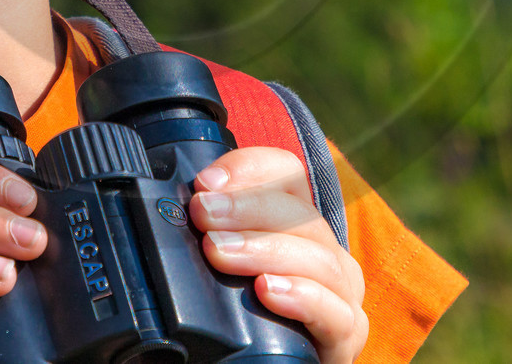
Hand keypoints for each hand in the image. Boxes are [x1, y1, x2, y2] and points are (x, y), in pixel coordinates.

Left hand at [189, 147, 367, 363]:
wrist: (266, 363)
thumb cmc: (241, 316)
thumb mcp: (220, 268)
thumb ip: (207, 237)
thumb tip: (166, 210)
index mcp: (294, 225)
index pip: (285, 174)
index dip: (249, 167)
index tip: (205, 182)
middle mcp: (322, 251)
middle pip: (300, 211)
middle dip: (246, 207)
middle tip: (203, 214)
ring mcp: (340, 293)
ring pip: (318, 257)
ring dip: (264, 249)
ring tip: (220, 252)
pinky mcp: (345, 336)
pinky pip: (335, 312)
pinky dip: (303, 297)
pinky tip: (269, 291)